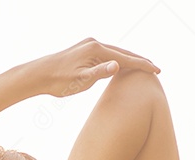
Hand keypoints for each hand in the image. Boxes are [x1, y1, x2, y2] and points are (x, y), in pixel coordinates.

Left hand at [27, 38, 158, 97]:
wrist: (37, 75)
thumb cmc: (57, 81)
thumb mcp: (80, 81)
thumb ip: (100, 73)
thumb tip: (118, 65)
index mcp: (96, 50)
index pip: (125, 59)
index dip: (142, 65)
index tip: (157, 71)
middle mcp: (94, 43)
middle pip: (123, 52)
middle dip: (139, 60)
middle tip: (155, 68)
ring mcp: (88, 44)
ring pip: (114, 52)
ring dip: (128, 59)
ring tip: (142, 66)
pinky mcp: (83, 49)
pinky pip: (106, 53)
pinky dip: (116, 58)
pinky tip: (119, 64)